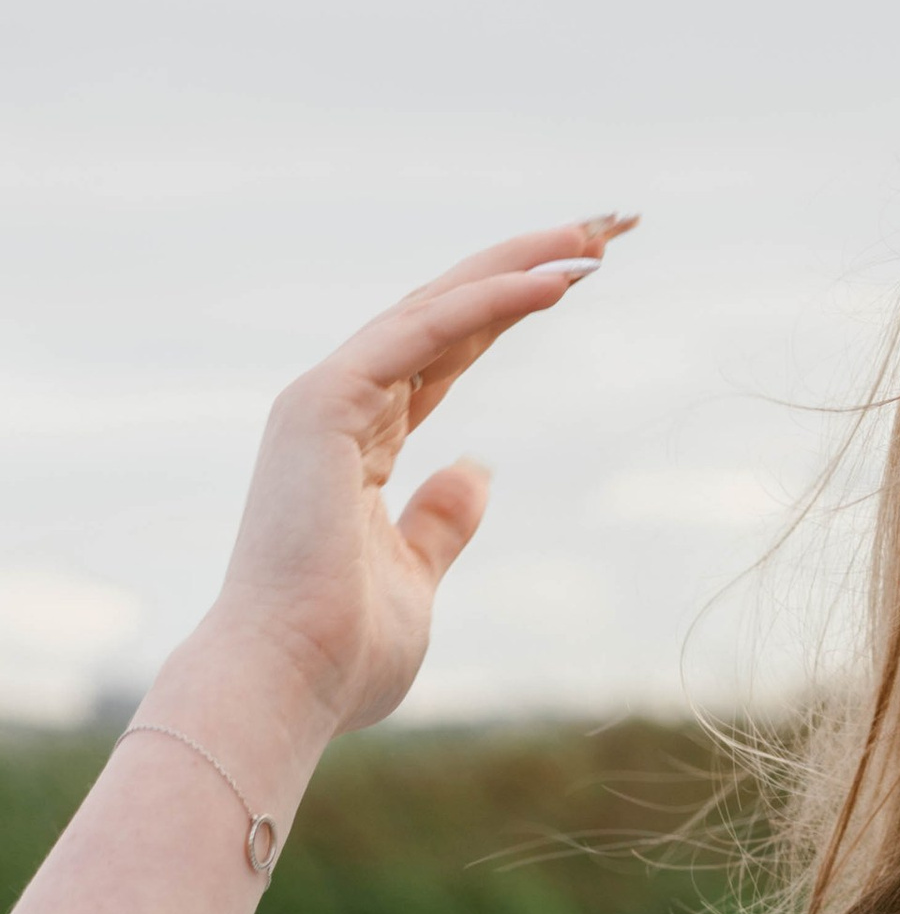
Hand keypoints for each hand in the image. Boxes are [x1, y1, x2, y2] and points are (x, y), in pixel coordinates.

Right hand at [197, 216, 636, 736]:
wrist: (285, 683)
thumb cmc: (341, 651)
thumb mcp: (415, 576)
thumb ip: (441, 519)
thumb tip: (476, 469)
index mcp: (356, 439)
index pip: (446, 352)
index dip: (509, 307)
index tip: (577, 272)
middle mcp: (336, 404)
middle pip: (446, 312)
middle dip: (522, 264)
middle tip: (601, 229)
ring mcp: (325, 399)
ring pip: (439, 307)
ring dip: (519, 265)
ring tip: (594, 236)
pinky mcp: (325, 404)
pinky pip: (425, 332)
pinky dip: (491, 300)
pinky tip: (555, 278)